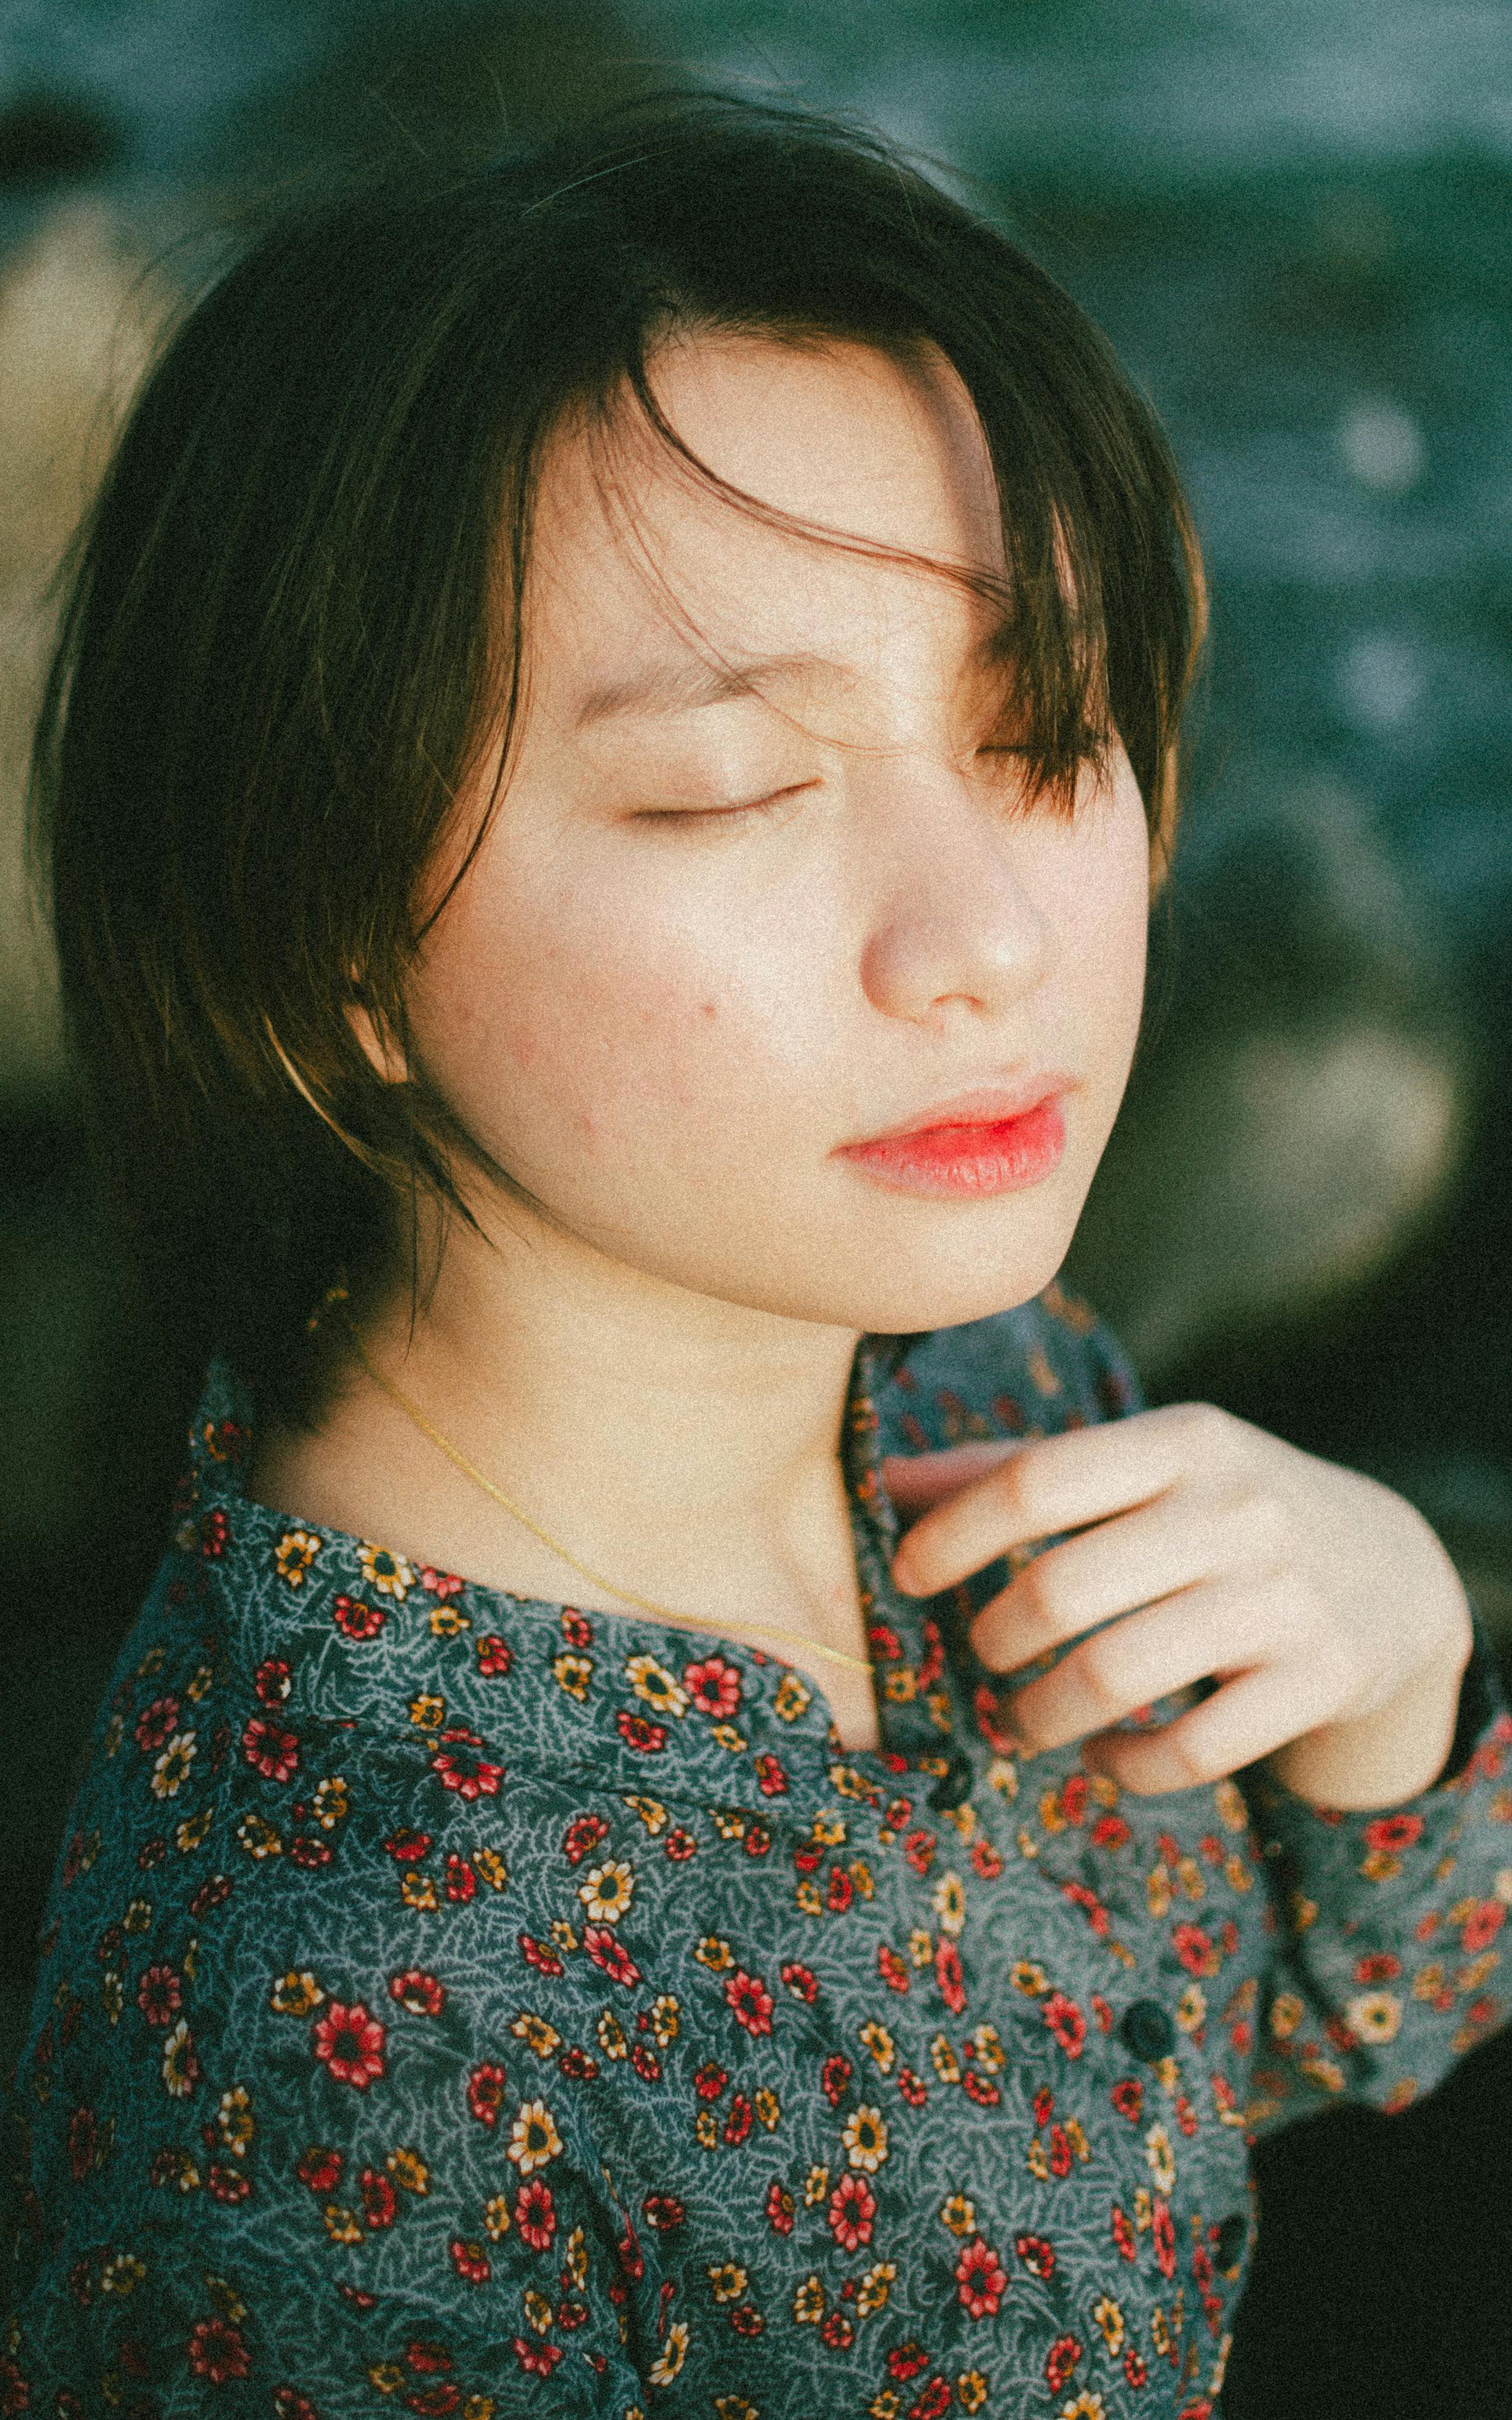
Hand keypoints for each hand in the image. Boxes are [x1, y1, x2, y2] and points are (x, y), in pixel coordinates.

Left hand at [883, 1405, 1473, 1807]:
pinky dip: (1124, 1765)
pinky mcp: (1319, 1681)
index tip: (909, 1577)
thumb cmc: (1217, 1511)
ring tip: (1019, 1721)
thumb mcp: (1142, 1464)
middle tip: (977, 1659)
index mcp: (1182, 1441)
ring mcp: (1284, 1598)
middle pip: (1063, 1588)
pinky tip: (1102, 1753)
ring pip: (1116, 1677)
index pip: (1036, 1480)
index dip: (953, 1535)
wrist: (1392, 1573)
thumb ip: (1015, 1468)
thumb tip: (881, 1478)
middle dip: (993, 1640)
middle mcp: (1238, 1510)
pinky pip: (1190, 1749)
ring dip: (1041, 1714)